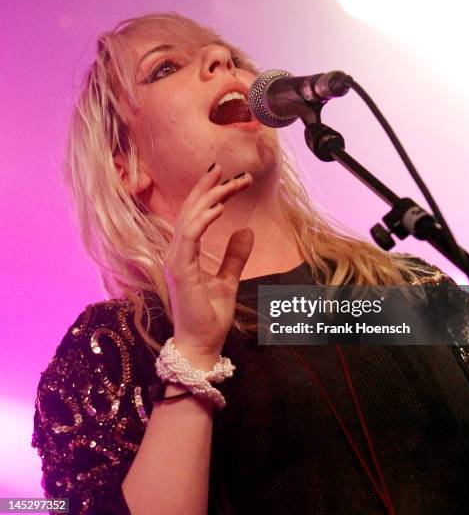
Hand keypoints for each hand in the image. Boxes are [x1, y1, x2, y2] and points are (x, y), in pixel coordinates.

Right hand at [163, 163, 253, 368]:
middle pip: (190, 210)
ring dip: (210, 198)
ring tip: (229, 182)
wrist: (201, 346)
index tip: (230, 179)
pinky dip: (203, 220)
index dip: (209, 194)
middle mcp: (176, 252)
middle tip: (226, 168)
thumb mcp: (228, 280)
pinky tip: (220, 209)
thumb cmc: (210, 316)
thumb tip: (246, 231)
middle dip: (209, 187)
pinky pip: (189, 237)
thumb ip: (234, 256)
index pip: (195, 215)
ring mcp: (176, 260)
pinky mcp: (180, 270)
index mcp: (185, 253)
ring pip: (189, 218)